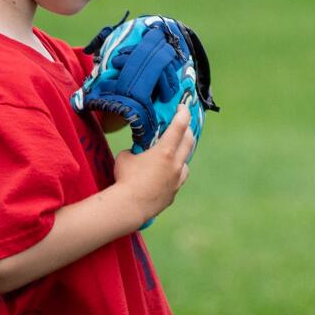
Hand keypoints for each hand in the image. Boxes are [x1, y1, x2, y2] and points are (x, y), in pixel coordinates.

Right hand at [113, 100, 192, 220]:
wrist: (129, 207)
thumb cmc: (125, 179)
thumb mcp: (125, 157)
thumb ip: (135, 151)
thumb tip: (136, 153)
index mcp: (165, 151)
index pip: (179, 126)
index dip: (183, 113)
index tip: (183, 107)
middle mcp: (176, 164)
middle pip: (189, 141)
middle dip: (187, 130)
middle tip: (182, 124)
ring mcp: (177, 179)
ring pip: (185, 161)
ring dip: (182, 153)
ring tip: (174, 150)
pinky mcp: (174, 192)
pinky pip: (179, 178)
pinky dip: (175, 171)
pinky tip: (167, 173)